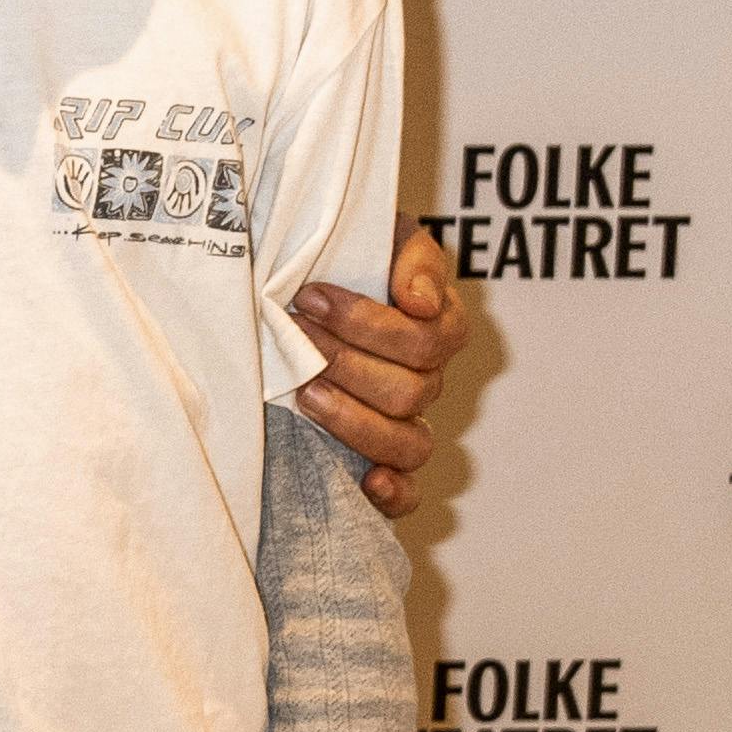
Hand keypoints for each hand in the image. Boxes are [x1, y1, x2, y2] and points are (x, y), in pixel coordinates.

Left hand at [288, 222, 458, 518]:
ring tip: (306, 394)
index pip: (427, 338)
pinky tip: (368, 480)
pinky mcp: (385, 466)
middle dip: (345, 361)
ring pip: (407, 443)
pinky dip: (394, 493)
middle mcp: (427, 381)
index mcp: (436, 327)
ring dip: (355, 421)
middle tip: (295, 336)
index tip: (311, 297)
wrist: (305, 296)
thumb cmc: (344, 263)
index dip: (369, 323)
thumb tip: (420, 301)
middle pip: (409, 390)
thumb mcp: (381, 237)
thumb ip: (412, 257)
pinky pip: (408, 494)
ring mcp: (407, 426)